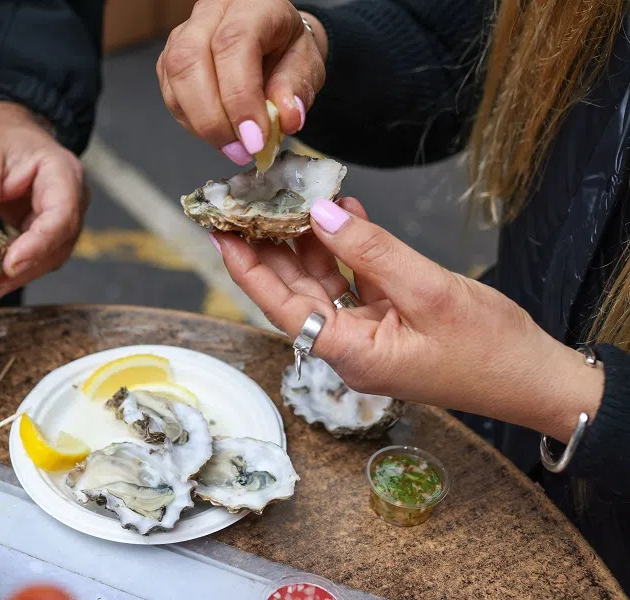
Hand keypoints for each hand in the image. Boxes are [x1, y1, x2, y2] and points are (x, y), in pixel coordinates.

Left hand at [0, 101, 88, 299]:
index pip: (60, 216)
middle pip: (58, 243)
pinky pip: (37, 255)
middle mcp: (72, 198)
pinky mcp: (47, 230)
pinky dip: (14, 268)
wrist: (2, 127)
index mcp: (61, 173)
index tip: (9, 264)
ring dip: (18, 274)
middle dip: (23, 266)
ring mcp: (63, 216)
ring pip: (49, 256)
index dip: (37, 245)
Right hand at [157, 0, 327, 164]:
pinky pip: (170, 93)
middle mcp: (211, 11)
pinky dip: (190, 121)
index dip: (240, 97)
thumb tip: (288, 120)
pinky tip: (216, 133)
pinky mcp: (170, 57)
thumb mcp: (306, 65)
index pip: (234, 44)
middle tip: (239, 151)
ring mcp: (184, 32)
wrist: (271, 40)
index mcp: (252, 4)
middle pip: (191, 59)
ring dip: (199, 123)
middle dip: (212, 117)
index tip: (254, 139)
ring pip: (174, 76)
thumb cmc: (287, 50)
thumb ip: (297, 89)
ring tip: (231, 147)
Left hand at [210, 197, 603, 441]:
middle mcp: (349, 346)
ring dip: (309, 242)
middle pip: (295, 292)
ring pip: (323, 282)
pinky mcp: (388, 321)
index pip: (281, 306)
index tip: (222, 233)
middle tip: (247, 205)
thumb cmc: (489, 348)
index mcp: (349, 353)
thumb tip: (322, 214)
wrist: (535, 378)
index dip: (249, 269)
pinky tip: (341, 213)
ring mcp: (368, 334)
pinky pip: (355, 281)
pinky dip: (347, 248)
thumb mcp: (429, 291)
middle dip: (270, 247)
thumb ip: (371, 251)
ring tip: (291, 198)